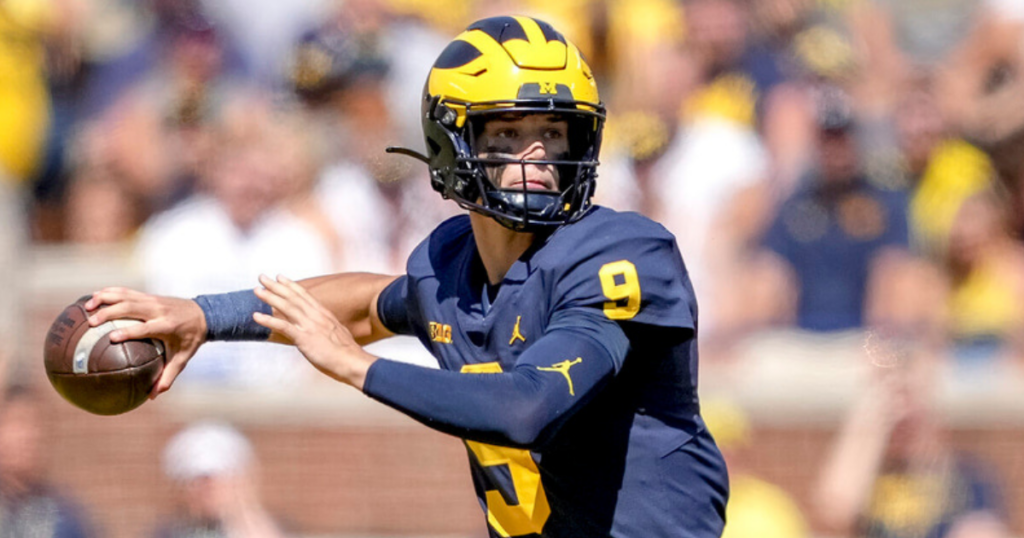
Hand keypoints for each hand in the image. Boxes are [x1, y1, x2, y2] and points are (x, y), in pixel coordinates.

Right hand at [85, 288, 206, 397]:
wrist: (204, 314)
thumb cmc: (190, 340)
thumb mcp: (182, 358)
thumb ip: (168, 376)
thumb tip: (152, 397)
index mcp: (166, 326)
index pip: (144, 328)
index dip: (128, 331)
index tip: (111, 337)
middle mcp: (158, 310)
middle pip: (130, 307)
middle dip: (109, 313)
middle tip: (91, 323)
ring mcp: (152, 300)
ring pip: (125, 295)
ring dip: (105, 298)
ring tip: (87, 306)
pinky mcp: (148, 295)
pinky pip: (126, 291)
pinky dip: (109, 292)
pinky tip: (93, 297)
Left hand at [253, 274, 376, 388]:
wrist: (353, 362)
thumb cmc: (348, 353)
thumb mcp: (338, 334)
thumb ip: (328, 329)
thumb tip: (323, 330)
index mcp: (324, 314)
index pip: (305, 295)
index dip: (291, 285)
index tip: (280, 277)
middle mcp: (316, 316)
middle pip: (293, 297)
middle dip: (276, 286)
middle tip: (261, 277)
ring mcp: (310, 326)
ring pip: (287, 307)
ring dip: (270, 297)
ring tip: (256, 290)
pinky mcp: (304, 338)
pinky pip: (283, 326)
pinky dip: (268, 320)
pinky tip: (256, 316)